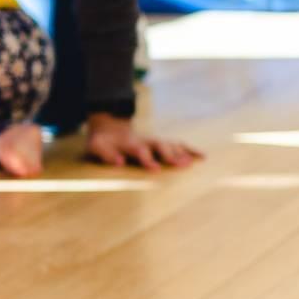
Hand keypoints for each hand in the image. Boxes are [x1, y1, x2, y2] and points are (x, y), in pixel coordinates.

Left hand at [84, 113, 202, 170]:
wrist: (110, 128)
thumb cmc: (102, 143)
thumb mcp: (96, 147)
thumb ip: (106, 154)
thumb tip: (119, 162)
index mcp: (129, 143)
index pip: (140, 151)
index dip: (148, 159)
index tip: (156, 169)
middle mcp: (145, 141)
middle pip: (160, 145)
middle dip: (171, 155)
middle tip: (181, 165)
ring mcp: (154, 141)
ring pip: (171, 144)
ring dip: (183, 152)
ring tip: (194, 162)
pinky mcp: (161, 143)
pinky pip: (178, 145)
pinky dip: (190, 149)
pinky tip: (202, 156)